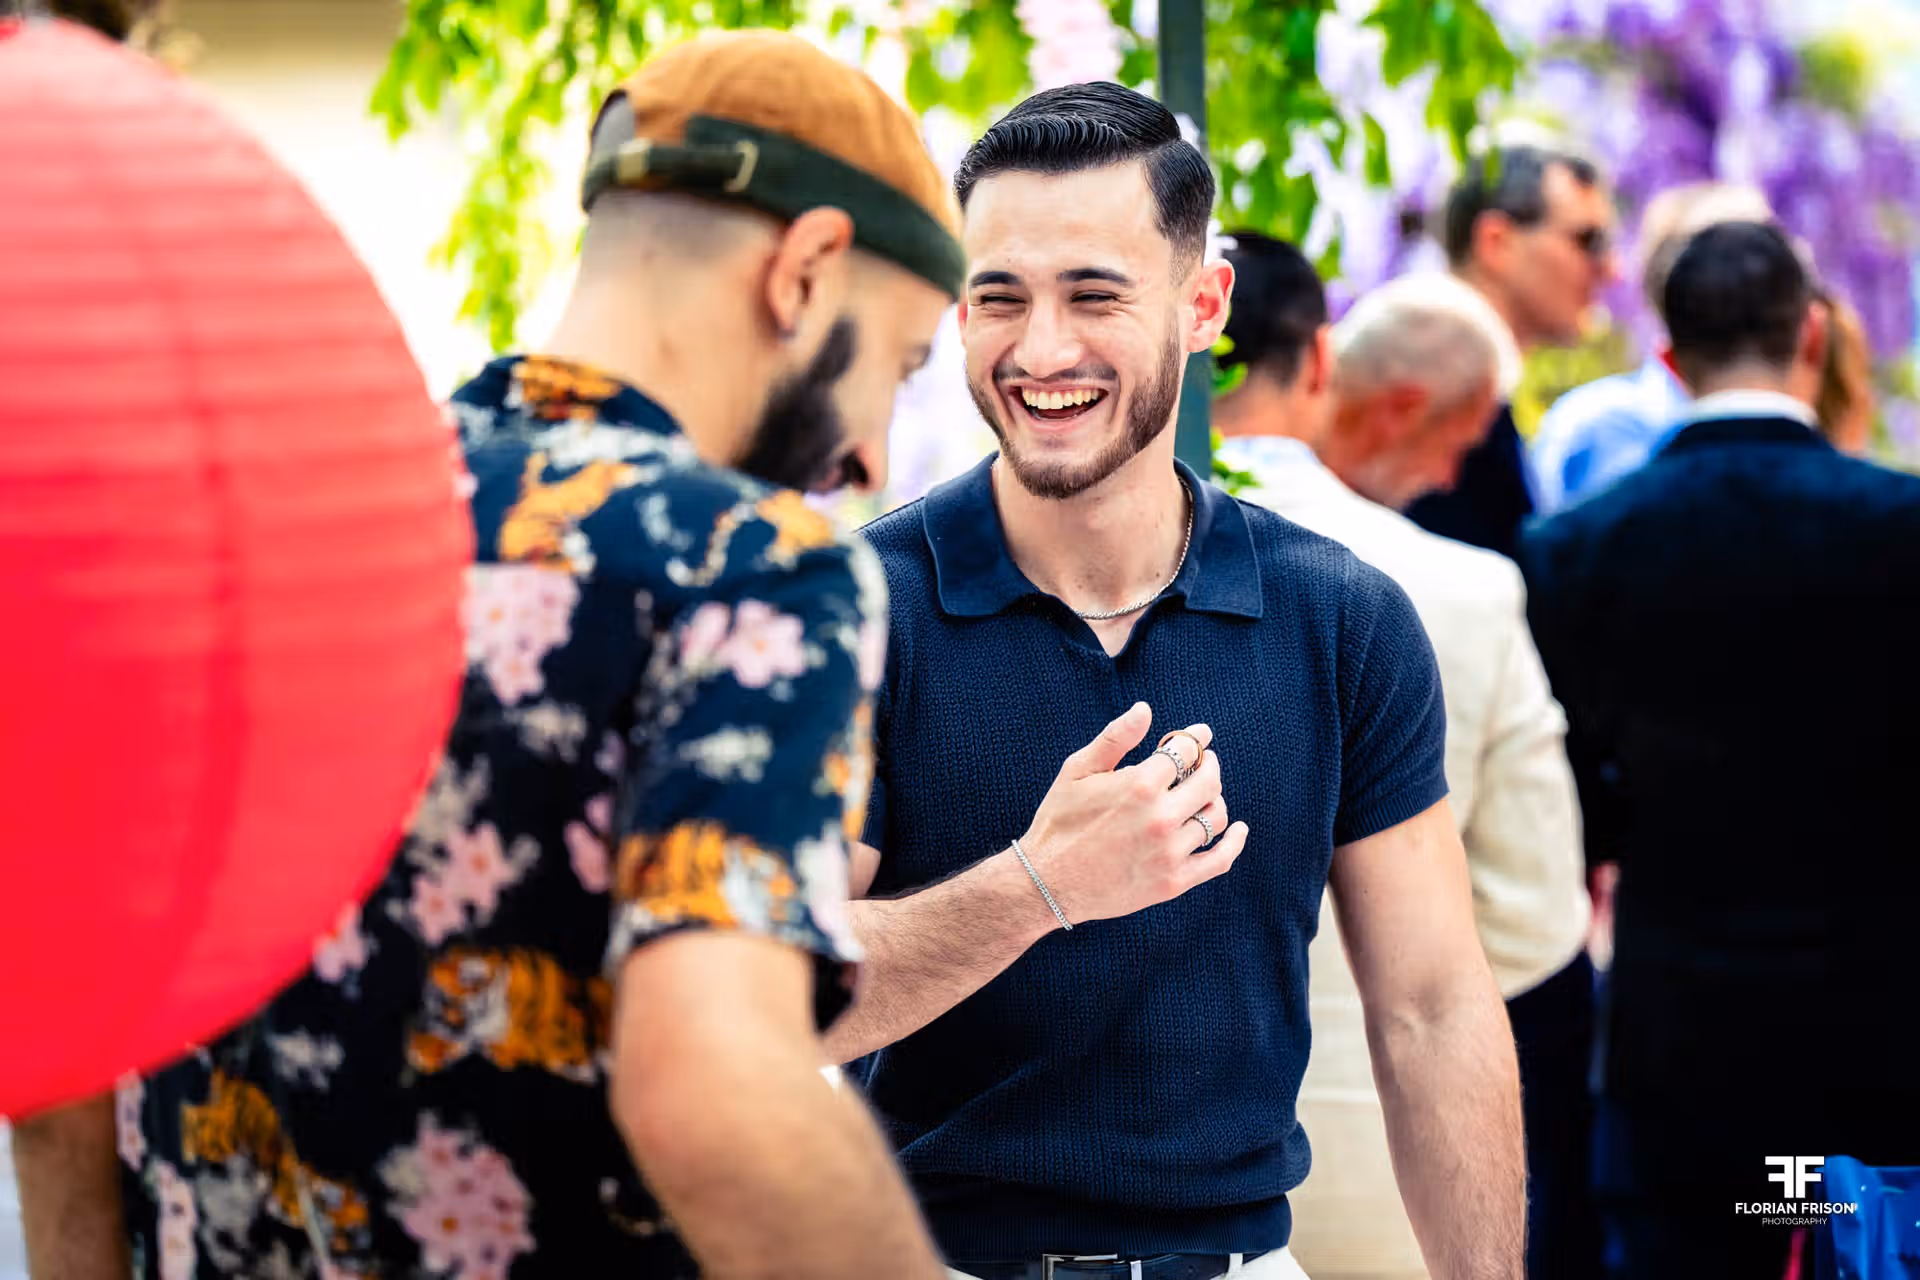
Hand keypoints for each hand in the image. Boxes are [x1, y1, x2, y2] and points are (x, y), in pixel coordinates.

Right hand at [1018, 702, 1248, 926]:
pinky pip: (1220, 859)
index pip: (1187, 750)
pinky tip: (1239, 830)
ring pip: (1216, 816)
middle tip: (1202, 763)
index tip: (1198, 735)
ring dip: (1214, 799)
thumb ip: (1115, 738)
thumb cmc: (1059, 821)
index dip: (1195, 738)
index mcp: (1140, 785)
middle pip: (1210, 780)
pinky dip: (1235, 842)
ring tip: (1202, 795)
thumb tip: (1145, 709)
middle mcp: (1161, 818)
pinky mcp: (1174, 881)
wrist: (1048, 882)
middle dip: (1209, 765)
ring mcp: (1170, 852)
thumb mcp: (1078, 771)